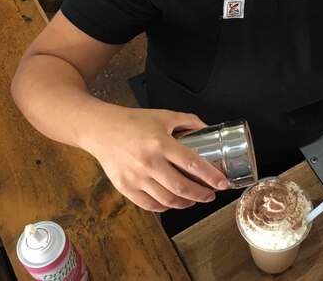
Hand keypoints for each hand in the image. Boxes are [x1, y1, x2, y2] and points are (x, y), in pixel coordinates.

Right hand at [80, 107, 228, 211]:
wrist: (100, 129)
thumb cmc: (132, 121)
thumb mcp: (163, 116)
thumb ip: (188, 121)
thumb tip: (208, 129)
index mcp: (160, 143)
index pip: (192, 164)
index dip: (210, 176)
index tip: (222, 183)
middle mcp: (149, 162)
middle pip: (182, 187)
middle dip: (202, 195)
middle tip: (211, 195)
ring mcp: (136, 177)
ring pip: (167, 200)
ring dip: (185, 203)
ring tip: (194, 199)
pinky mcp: (125, 187)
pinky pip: (150, 204)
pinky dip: (165, 207)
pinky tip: (173, 203)